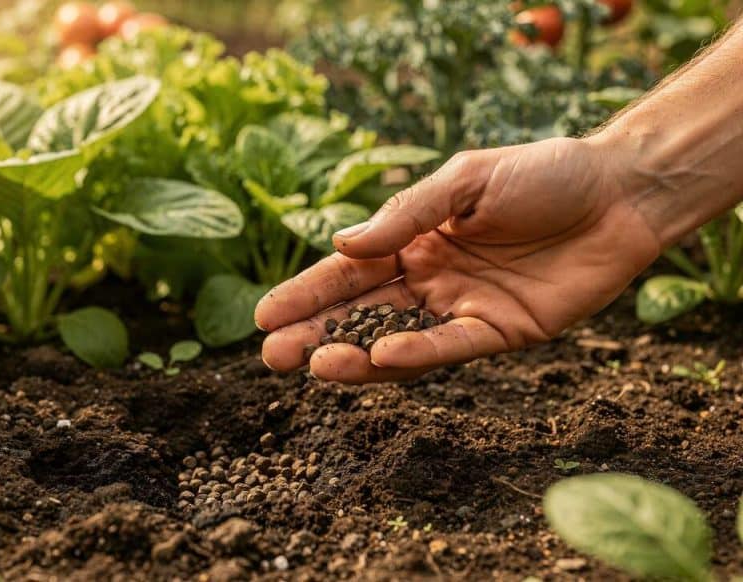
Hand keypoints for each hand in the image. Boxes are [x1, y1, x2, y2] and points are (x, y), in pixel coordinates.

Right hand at [255, 137, 662, 383]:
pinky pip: (452, 346)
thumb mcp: (464, 180)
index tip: (264, 316)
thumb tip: (341, 244)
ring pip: (398, 339)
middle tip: (272, 356)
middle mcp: (429, 279)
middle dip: (315, 334)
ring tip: (315, 364)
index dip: (305, 294)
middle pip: (361, 312)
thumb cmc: (540, 174)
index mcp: (412, 240)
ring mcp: (462, 308)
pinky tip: (381, 355)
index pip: (347, 272)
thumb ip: (405, 215)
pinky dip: (417, 353)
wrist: (618, 194)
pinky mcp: (501, 333)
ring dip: (356, 354)